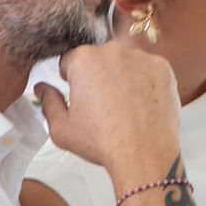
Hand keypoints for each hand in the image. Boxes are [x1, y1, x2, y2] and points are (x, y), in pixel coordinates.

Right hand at [37, 36, 180, 183]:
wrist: (144, 154)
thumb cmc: (102, 142)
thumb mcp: (62, 128)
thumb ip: (48, 102)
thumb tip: (42, 88)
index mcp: (84, 59)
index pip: (71, 60)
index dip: (72, 78)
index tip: (79, 95)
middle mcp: (113, 50)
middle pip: (99, 58)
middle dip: (98, 75)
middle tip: (103, 104)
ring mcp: (142, 57)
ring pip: (125, 62)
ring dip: (122, 76)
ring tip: (124, 106)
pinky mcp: (163, 68)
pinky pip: (149, 70)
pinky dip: (145, 82)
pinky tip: (141, 104)